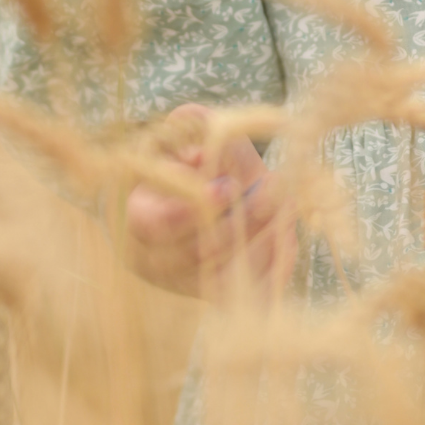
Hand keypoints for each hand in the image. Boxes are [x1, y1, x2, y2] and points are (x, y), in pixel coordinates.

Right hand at [124, 106, 292, 299]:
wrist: (191, 193)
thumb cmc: (184, 160)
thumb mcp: (182, 134)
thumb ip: (190, 128)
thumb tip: (200, 154)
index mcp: (136, 217)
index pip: (157, 224)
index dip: (193, 209)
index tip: (230, 186)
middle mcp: (154, 260)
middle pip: (198, 252)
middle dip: (242, 220)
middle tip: (275, 187)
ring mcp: (185, 283)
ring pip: (226, 277)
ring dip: (262, 242)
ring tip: (287, 206)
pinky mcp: (215, 296)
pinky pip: (245, 294)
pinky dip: (271, 268)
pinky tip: (287, 235)